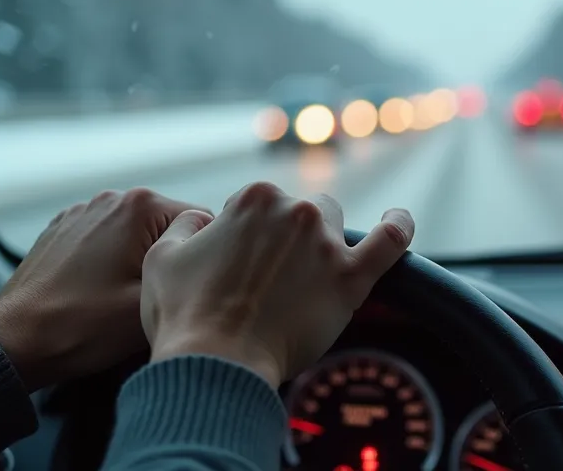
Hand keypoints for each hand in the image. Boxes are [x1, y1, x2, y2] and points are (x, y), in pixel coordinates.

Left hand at [0, 188, 210, 390]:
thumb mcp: (154, 303)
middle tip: (156, 299)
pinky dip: (110, 262)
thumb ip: (190, 270)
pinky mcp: (62, 229)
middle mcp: (111, 198)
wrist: (15, 342)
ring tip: (124, 299)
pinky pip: (105, 241)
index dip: (200, 259)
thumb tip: (210, 258)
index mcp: (139, 206)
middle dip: (167, 260)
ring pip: (135, 235)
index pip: (201, 222)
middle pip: (167, 227)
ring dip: (138, 261)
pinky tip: (99, 292)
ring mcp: (82, 211)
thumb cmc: (83, 326)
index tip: (186, 289)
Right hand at [140, 182, 413, 386]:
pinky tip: (400, 220)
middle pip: (300, 214)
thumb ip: (187, 226)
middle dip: (287, 240)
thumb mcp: (163, 256)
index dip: (247, 236)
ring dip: (323, 246)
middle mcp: (294, 212)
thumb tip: (203, 221)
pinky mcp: (349, 279)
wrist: (216, 363)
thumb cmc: (185, 316)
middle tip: (268, 281)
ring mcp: (325, 244)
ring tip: (306, 280)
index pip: (259, 206)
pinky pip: (389, 242)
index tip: (238, 265)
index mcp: (252, 199)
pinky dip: (399, 227)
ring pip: (335, 228)